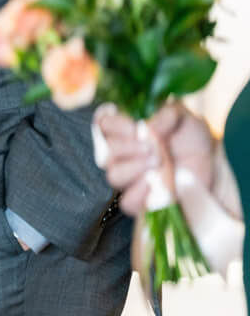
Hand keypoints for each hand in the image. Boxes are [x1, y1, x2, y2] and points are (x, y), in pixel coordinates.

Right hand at [93, 103, 220, 217]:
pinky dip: (141, 193)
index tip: (136, 127)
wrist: (211, 164)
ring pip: (114, 176)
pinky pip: (128, 201)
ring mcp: (130, 178)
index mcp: (126, 130)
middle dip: (128, 149)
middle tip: (152, 148)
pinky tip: (156, 184)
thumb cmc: (191, 137)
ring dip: (134, 169)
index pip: (104, 125)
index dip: (116, 126)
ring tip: (157, 164)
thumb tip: (149, 127)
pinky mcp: (142, 200)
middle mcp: (123, 154)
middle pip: (105, 153)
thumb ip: (167, 114)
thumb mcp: (185, 117)